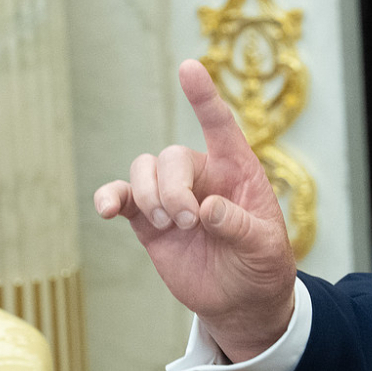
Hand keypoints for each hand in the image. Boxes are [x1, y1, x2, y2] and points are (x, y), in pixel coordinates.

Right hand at [92, 60, 295, 358]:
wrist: (240, 302)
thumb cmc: (262, 266)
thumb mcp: (265, 247)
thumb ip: (240, 226)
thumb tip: (207, 209)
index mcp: (236, 171)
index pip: (219, 125)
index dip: (203, 97)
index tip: (189, 68)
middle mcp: (201, 177)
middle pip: (170, 157)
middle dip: (171, 189)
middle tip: (185, 222)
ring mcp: (171, 197)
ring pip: (142, 170)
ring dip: (148, 195)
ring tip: (167, 226)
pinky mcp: (148, 222)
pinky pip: (122, 198)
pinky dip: (110, 198)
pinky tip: (107, 209)